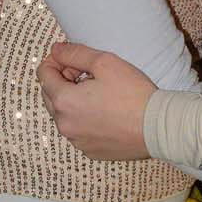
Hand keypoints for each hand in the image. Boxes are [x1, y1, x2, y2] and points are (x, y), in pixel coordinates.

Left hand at [36, 41, 155, 159]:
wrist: (157, 127)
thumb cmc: (133, 93)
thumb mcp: (104, 62)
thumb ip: (74, 53)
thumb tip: (55, 50)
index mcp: (64, 101)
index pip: (43, 75)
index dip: (56, 62)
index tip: (73, 59)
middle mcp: (64, 124)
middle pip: (49, 96)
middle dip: (62, 81)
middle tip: (87, 75)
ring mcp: (76, 141)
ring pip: (63, 115)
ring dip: (72, 101)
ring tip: (98, 94)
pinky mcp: (89, 151)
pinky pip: (78, 131)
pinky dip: (84, 120)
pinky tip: (105, 113)